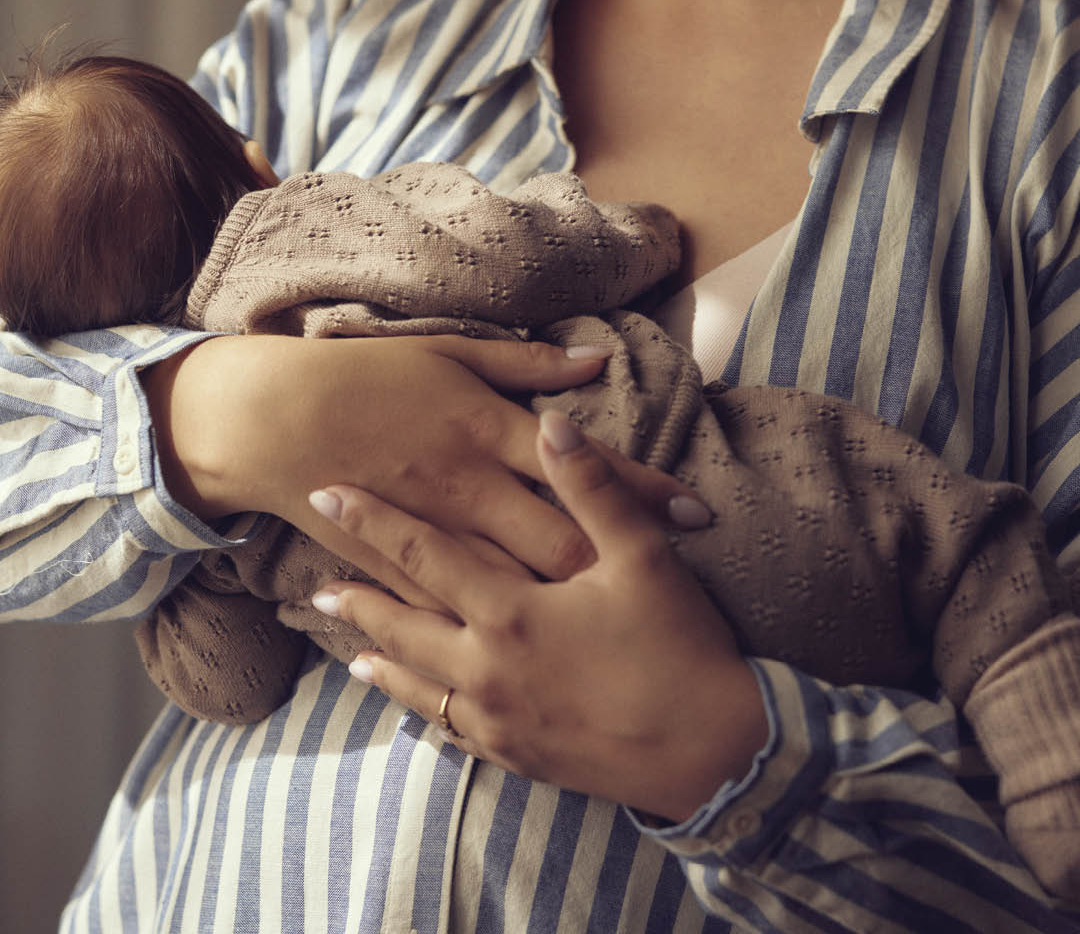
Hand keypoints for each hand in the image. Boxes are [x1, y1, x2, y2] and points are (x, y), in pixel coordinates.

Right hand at [143, 335, 708, 608]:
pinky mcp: (401, 568)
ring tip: (633, 631)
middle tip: (687, 591)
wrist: (274, 418)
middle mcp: (471, 488)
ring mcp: (436, 535)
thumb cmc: (366, 375)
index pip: (584, 467)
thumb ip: (522, 363)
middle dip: (627, 565)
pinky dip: (500, 625)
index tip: (697, 511)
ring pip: (518, 584)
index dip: (644, 489)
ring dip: (574, 605)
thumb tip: (590, 361)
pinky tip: (537, 652)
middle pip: (562, 539)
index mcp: (486, 431)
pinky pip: (459, 606)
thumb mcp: (447, 353)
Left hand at [308, 411, 767, 821]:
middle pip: (404, 625)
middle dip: (359, 600)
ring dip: (381, 658)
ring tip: (348, 647)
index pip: (422, 552)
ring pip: (418, 685)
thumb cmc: (679, 649)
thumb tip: (553, 421)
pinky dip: (420, 711)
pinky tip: (413, 708)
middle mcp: (487, 668)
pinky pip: (450, 730)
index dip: (372, 519)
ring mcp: (497, 720)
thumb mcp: (642, 557)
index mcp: (510, 612)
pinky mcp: (517, 755)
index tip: (327, 495)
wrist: (711, 757)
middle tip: (315, 588)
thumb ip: (591, 486)